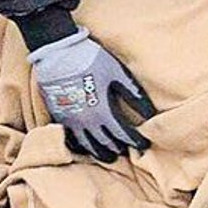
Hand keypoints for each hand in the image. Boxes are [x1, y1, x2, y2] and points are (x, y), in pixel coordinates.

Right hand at [28, 28, 154, 162]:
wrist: (57, 52)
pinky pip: (70, 139)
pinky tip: (85, 147)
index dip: (135, 141)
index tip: (143, 145)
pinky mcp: (58, 116)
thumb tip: (150, 113)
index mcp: (102, 111)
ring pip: (87, 145)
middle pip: (105, 143)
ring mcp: (70, 121)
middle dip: (117, 149)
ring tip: (108, 156)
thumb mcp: (117, 73)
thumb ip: (133, 93)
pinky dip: (80, 146)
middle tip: (125, 152)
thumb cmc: (90, 59)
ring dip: (99, 152)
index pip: (123, 134)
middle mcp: (86, 121)